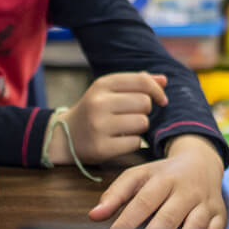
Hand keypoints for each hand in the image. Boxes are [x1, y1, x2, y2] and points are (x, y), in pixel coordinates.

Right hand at [45, 72, 167, 165]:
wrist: (64, 137)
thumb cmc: (95, 110)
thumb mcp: (109, 91)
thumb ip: (137, 83)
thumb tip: (164, 81)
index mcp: (102, 85)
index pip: (142, 81)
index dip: (157, 91)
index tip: (161, 100)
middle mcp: (98, 103)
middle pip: (145, 103)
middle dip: (145, 111)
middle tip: (132, 115)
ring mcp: (98, 126)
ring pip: (142, 123)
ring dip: (140, 127)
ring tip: (125, 128)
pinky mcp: (101, 148)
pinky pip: (135, 142)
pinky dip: (133, 143)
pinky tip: (120, 141)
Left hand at [88, 134, 226, 228]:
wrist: (203, 162)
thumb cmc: (165, 174)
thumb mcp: (140, 175)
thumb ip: (116, 193)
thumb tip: (95, 215)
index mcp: (166, 178)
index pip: (144, 202)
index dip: (127, 222)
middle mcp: (188, 190)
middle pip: (168, 218)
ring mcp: (206, 204)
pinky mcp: (220, 216)